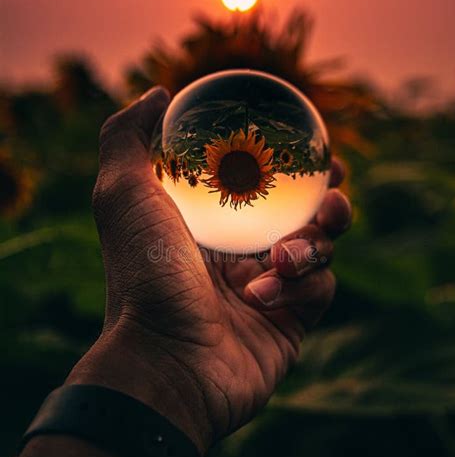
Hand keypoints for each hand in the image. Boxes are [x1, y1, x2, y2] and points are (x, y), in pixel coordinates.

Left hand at [68, 87, 351, 455]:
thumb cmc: (143, 276)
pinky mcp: (289, 322)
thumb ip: (127, 137)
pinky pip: (320, 290)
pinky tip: (263, 297)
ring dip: (314, 242)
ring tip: (285, 254)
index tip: (311, 145)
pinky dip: (300, 287)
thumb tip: (158, 94)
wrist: (164, 362)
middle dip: (326, 197)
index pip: (263, 184)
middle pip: (304, 213)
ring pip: (321, 248)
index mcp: (211, 224)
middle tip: (331, 187)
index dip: (292, 162)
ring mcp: (268, 288)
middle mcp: (240, 254)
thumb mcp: (121, 194)